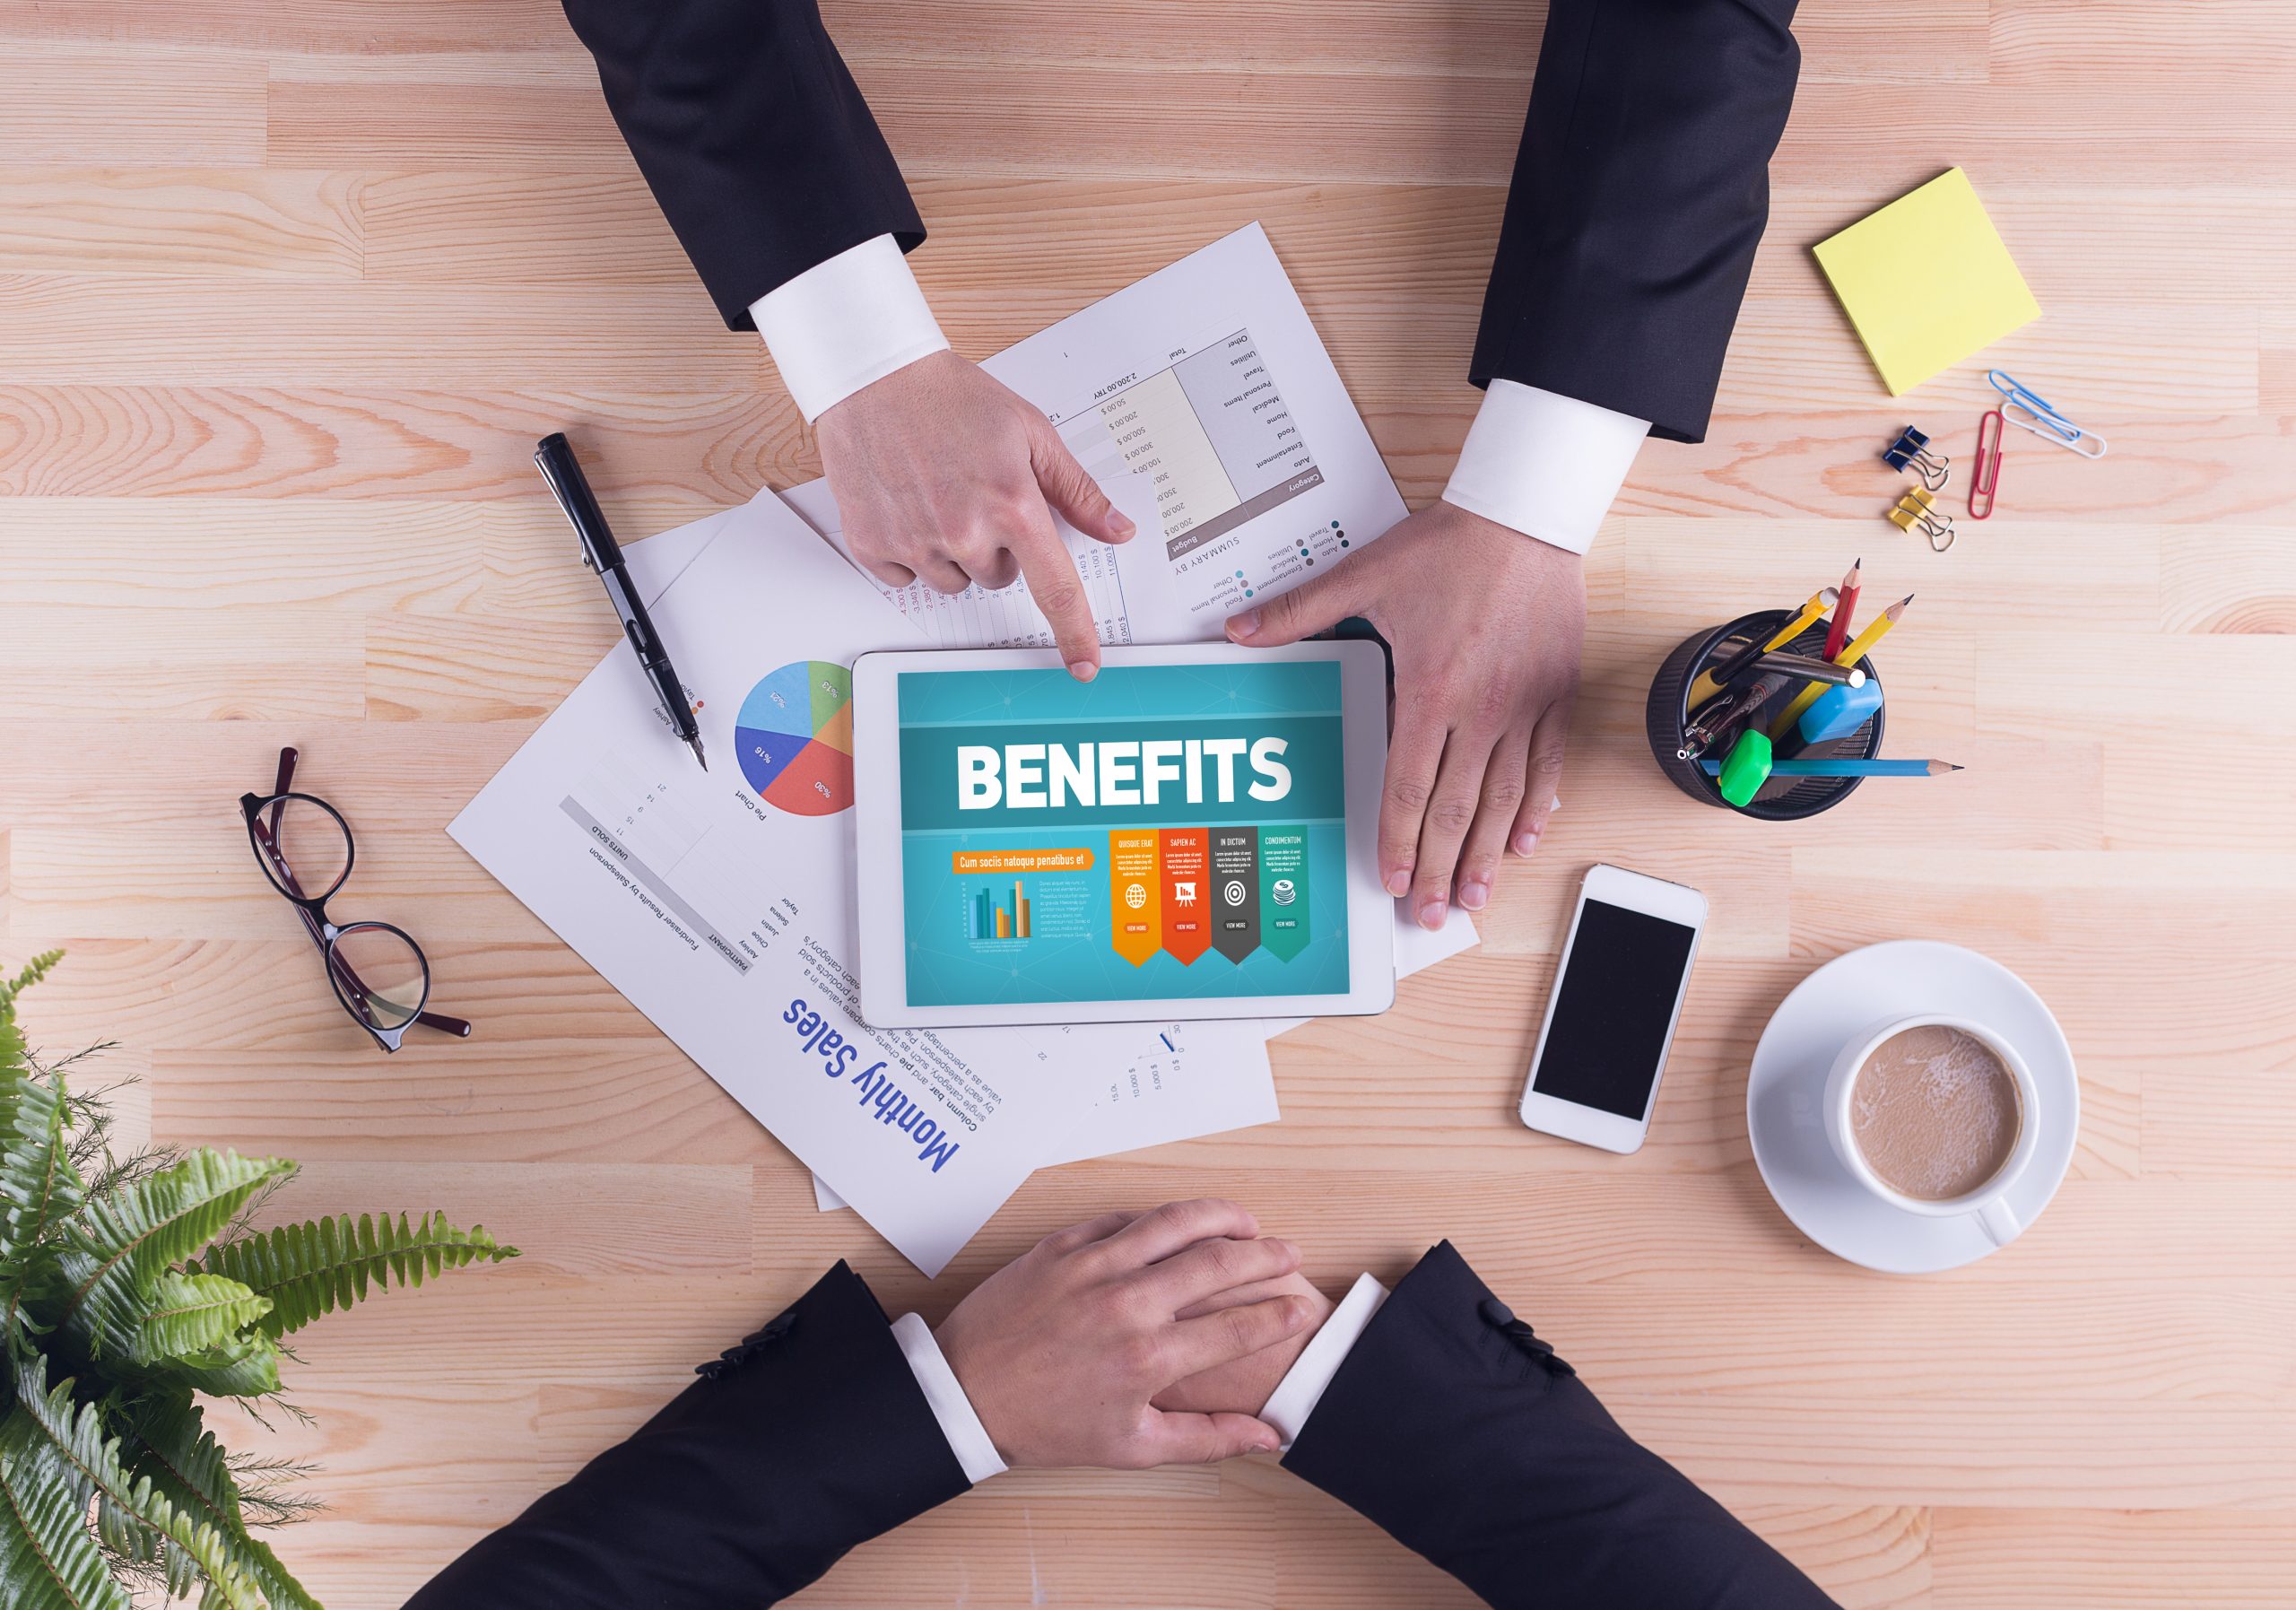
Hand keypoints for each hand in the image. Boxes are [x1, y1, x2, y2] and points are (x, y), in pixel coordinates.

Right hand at [815, 350, 1133, 678]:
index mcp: (1012, 504)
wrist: (875, 378)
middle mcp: (963, 530)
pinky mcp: (873, 544)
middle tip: (978, 495)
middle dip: (997, 546)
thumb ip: (1076, 489)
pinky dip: (910, 549)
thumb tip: (1117, 529)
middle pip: (1001, 579)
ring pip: (955, 581)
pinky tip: (907, 504)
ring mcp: (915, 541)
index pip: (1055, 588)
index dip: (1075, 632)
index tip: (1085, 663)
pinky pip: (906, 577)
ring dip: (954, 551)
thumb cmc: (952, 398)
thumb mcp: (1031, 433)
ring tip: (940, 494)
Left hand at [934, 1200, 1316, 1467]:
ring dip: (1220, 1216)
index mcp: (1147, 1359)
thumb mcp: (1131, 1447)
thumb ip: (1207, 1439)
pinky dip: (1159, 1216)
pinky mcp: (1062, 1246)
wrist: (965, 1394)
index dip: (1282, 1315)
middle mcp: (1126, 1306)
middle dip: (1266, 1254)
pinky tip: (1178, 1222)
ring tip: (1246, 1221)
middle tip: (1288, 1253)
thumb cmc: (1046, 1426)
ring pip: (1174, 1222)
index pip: (1238, 1327)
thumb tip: (1269, 1437)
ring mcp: (1092, 1268)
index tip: (1303, 1308)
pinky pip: (1124, 1217)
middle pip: (1218, 1262)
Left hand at [1226, 502, 1581, 926]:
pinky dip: (1537, 806)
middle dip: (1443, 868)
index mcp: (1430, 689)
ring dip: (1490, 853)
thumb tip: (1240, 630)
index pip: (1409, 785)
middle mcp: (1480, 709)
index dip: (1400, 839)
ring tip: (1478, 895)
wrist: (1524, 515)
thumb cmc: (1450, 546)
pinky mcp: (1556, 694)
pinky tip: (1526, 839)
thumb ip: (1299, 611)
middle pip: (1458, 808)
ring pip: (1505, 798)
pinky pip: (1548, 763)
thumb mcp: (1364, 575)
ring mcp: (1523, 706)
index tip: (1395, 878)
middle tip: (1433, 913)